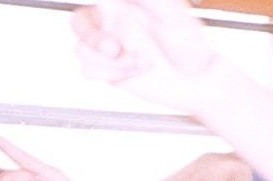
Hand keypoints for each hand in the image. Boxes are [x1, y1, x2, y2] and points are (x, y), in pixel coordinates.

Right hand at [71, 0, 218, 111]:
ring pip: (82, 50)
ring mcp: (109, 48)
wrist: (193, 81)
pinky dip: (112, 74)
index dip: (93, 5)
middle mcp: (113, 23)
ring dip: (113, 62)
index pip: (97, 0)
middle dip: (92, 38)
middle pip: (79, 23)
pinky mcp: (108, 70)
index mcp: (124, 3)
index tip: (105, 11)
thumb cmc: (188, 43)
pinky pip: (89, 70)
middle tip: (115, 49)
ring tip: (142, 61)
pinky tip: (134, 71)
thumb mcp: (170, 12)